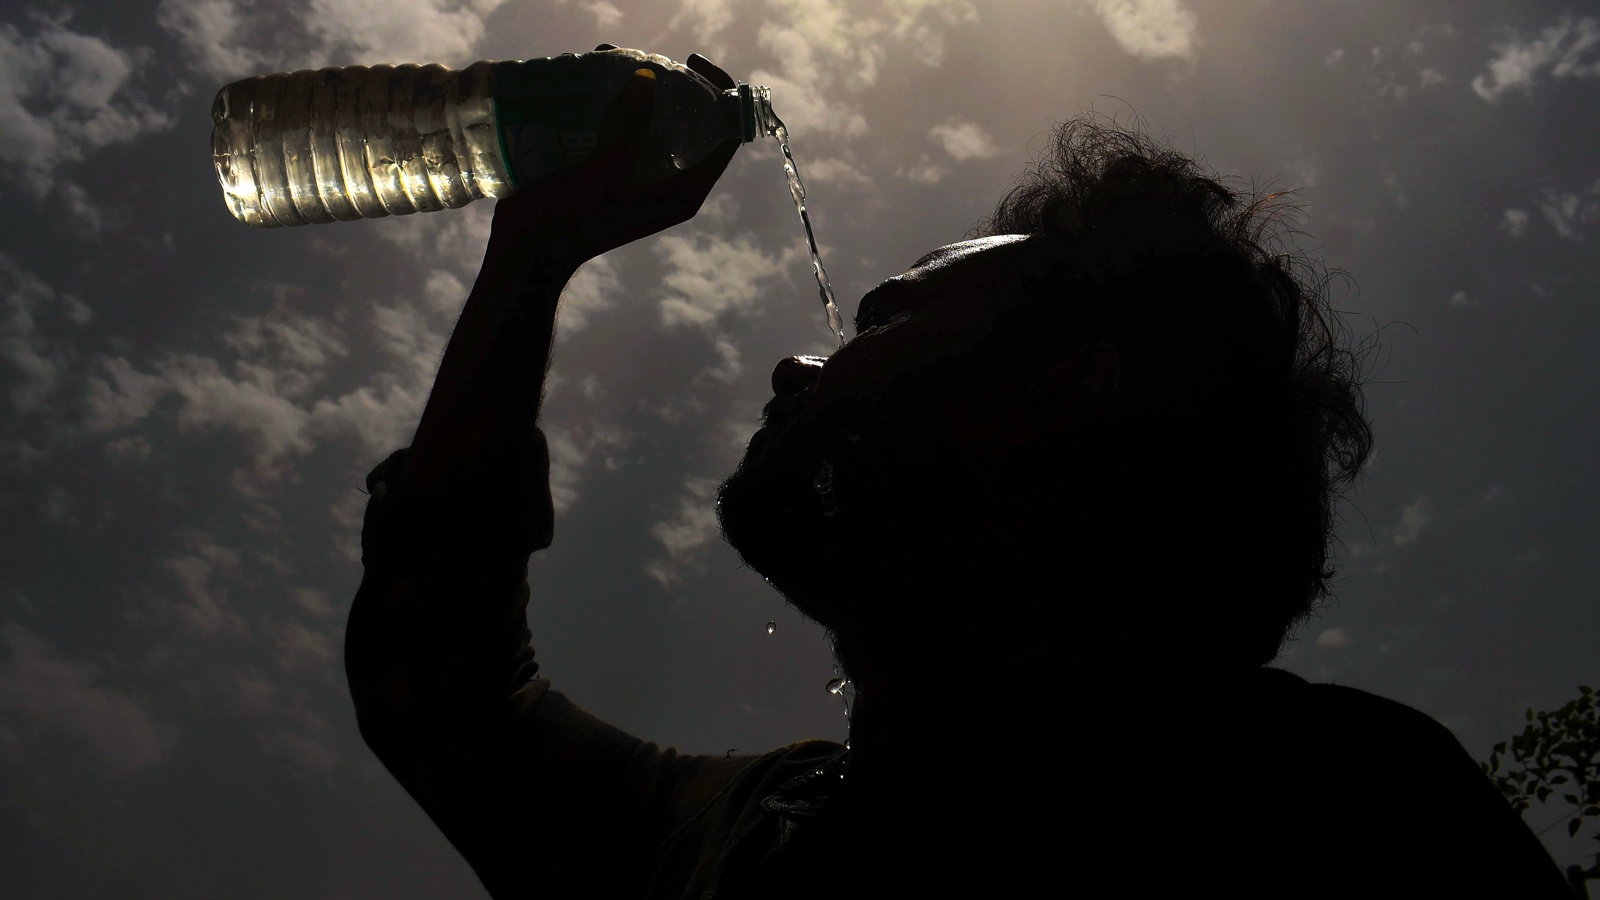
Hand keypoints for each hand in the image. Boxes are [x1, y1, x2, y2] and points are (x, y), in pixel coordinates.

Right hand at [485, 45, 742, 268]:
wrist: (527, 252)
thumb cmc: (570, 221)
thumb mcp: (604, 173)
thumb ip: (630, 128)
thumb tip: (649, 77)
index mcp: (684, 191)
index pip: (724, 136)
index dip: (720, 94)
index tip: (691, 62)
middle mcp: (670, 183)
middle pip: (692, 124)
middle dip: (673, 86)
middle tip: (644, 59)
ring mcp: (640, 176)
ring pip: (654, 122)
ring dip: (638, 90)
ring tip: (611, 59)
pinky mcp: (612, 170)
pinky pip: (624, 128)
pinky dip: (613, 102)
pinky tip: (591, 78)